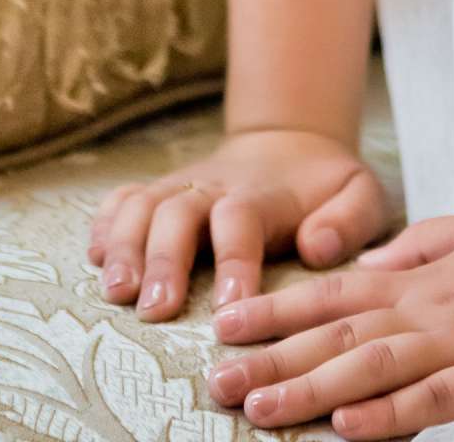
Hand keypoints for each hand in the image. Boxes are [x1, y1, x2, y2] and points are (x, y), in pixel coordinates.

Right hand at [85, 125, 392, 320]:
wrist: (289, 145)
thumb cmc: (325, 186)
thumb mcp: (360, 193)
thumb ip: (349, 219)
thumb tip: (317, 248)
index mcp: (262, 194)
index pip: (242, 219)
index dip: (234, 260)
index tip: (228, 308)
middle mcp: (214, 187)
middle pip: (179, 211)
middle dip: (164, 258)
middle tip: (155, 309)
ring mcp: (181, 186)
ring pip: (142, 206)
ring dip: (124, 246)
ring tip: (116, 292)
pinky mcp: (159, 192)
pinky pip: (122, 200)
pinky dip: (104, 224)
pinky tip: (92, 255)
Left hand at [201, 190, 453, 433]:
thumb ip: (417, 249)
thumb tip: (370, 265)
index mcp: (422, 276)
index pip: (334, 292)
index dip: (276, 308)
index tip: (226, 324)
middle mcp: (431, 306)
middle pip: (337, 334)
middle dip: (272, 359)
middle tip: (216, 382)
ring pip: (371, 366)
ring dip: (311, 390)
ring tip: (259, 410)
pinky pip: (433, 398)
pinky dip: (389, 415)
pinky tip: (348, 428)